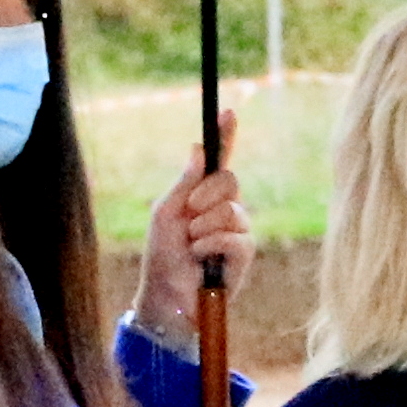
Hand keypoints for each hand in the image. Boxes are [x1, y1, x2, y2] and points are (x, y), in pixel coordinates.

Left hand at [133, 123, 249, 357]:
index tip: (227, 112)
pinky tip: (201, 258)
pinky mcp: (243, 253)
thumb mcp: (166, 214)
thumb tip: (198, 148)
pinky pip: (235, 235)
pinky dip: (211, 244)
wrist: (167, 295)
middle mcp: (224, 207)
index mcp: (202, 194)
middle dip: (206, 194)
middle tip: (190, 213)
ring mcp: (236, 229)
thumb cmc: (162, 256)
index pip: (219, 160)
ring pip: (232, 209)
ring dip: (204, 227)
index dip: (225, 136)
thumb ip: (184, 183)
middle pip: (230, 179)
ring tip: (192, 245)